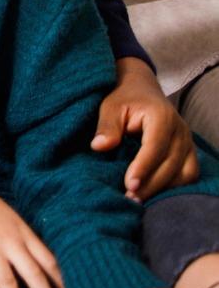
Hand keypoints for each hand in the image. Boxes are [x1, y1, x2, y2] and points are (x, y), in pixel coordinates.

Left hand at [92, 58, 198, 200]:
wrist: (141, 88)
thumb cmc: (123, 98)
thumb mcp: (110, 107)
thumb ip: (107, 126)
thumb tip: (99, 147)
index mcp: (161, 117)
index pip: (156, 148)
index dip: (143, 168)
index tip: (129, 185)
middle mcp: (180, 131)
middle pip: (171, 165)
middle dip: (151, 185)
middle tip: (130, 198)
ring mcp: (187, 142)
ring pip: (185, 173)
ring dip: (164, 189)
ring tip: (139, 199)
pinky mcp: (188, 151)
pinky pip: (189, 174)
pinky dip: (174, 186)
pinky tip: (154, 193)